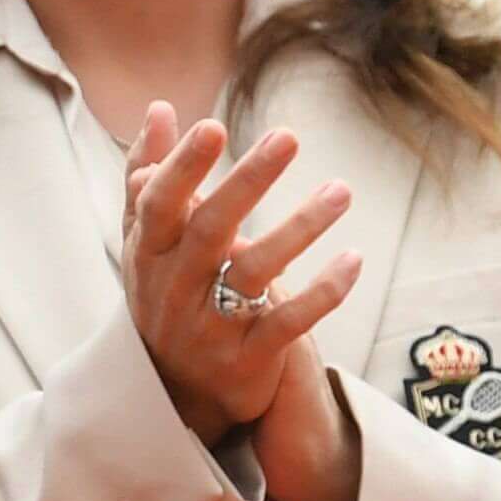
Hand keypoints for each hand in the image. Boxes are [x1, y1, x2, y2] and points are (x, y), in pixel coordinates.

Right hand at [121, 106, 359, 453]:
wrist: (173, 391)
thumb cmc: (164, 293)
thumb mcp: (147, 240)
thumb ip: (149, 174)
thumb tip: (160, 109)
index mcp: (149, 253)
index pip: (160, 205)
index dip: (183, 168)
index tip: (213, 127)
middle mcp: (175, 289)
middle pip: (209, 231)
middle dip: (247, 183)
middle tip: (288, 136)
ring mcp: (210, 327)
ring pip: (254, 274)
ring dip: (299, 228)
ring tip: (341, 190)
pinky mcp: (248, 359)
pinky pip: (288, 324)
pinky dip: (322, 293)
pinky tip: (354, 259)